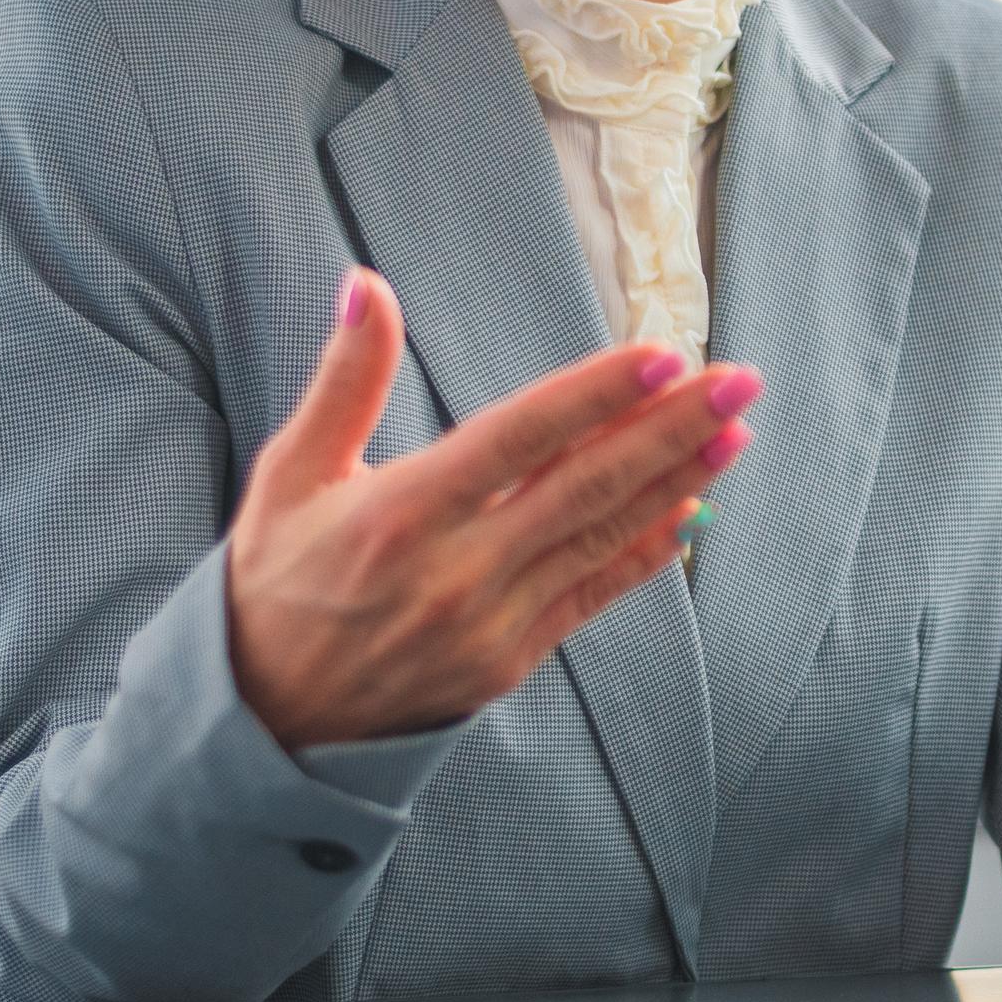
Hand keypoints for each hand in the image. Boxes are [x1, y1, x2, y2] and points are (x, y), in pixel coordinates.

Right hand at [224, 266, 757, 750]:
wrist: (262, 717)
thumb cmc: (274, 580)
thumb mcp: (289, 474)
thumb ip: (344, 381)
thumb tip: (367, 285)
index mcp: (400, 512)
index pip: (519, 439)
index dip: (594, 397)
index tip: (661, 356)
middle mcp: (455, 571)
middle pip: (584, 486)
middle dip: (671, 429)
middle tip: (739, 381)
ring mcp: (489, 623)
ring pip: (601, 538)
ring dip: (676, 482)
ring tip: (735, 432)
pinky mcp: (508, 662)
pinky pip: (592, 596)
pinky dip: (644, 553)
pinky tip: (690, 509)